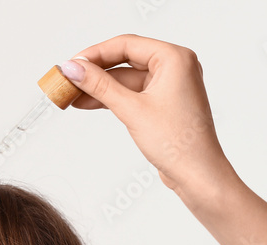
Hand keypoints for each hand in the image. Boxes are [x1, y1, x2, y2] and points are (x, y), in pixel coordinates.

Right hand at [59, 34, 235, 199]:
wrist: (199, 176)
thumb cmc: (179, 144)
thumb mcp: (132, 110)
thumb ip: (99, 85)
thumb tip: (72, 68)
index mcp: (176, 59)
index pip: (126, 45)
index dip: (94, 54)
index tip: (70, 64)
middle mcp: (177, 68)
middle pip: (125, 60)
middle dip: (94, 72)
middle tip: (67, 80)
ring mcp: (173, 86)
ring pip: (127, 79)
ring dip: (100, 88)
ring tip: (70, 96)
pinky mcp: (167, 104)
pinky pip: (134, 93)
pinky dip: (113, 98)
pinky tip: (88, 103)